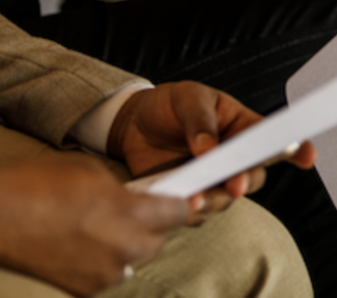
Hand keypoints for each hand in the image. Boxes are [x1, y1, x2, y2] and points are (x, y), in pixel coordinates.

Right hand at [0, 154, 187, 296]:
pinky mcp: (86, 289)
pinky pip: (110, 272)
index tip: (178, 200)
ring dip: (127, 244)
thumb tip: (139, 200)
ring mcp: (106, 272)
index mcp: (132, 214)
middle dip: (152, 225)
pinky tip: (82, 243)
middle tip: (130, 211)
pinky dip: (104, 260)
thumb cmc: (36, 186)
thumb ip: (127, 190)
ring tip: (99, 227)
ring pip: (135, 258)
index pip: (179, 212)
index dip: (178, 203)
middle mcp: (125, 248)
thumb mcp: (93, 172)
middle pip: (159, 239)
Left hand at [108, 82, 315, 223]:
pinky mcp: (192, 195)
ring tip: (194, 197)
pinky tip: (178, 200)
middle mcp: (234, 157)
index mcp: (242, 127)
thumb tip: (208, 148)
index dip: (296, 148)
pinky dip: (191, 210)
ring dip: (215, 199)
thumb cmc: (169, 105)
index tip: (308, 156)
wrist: (131, 124)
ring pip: (228, 198)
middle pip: (254, 176)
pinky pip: (200, 212)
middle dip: (246, 182)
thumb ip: (200, 121)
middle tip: (234, 185)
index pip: (273, 138)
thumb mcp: (187, 98)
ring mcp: (214, 179)